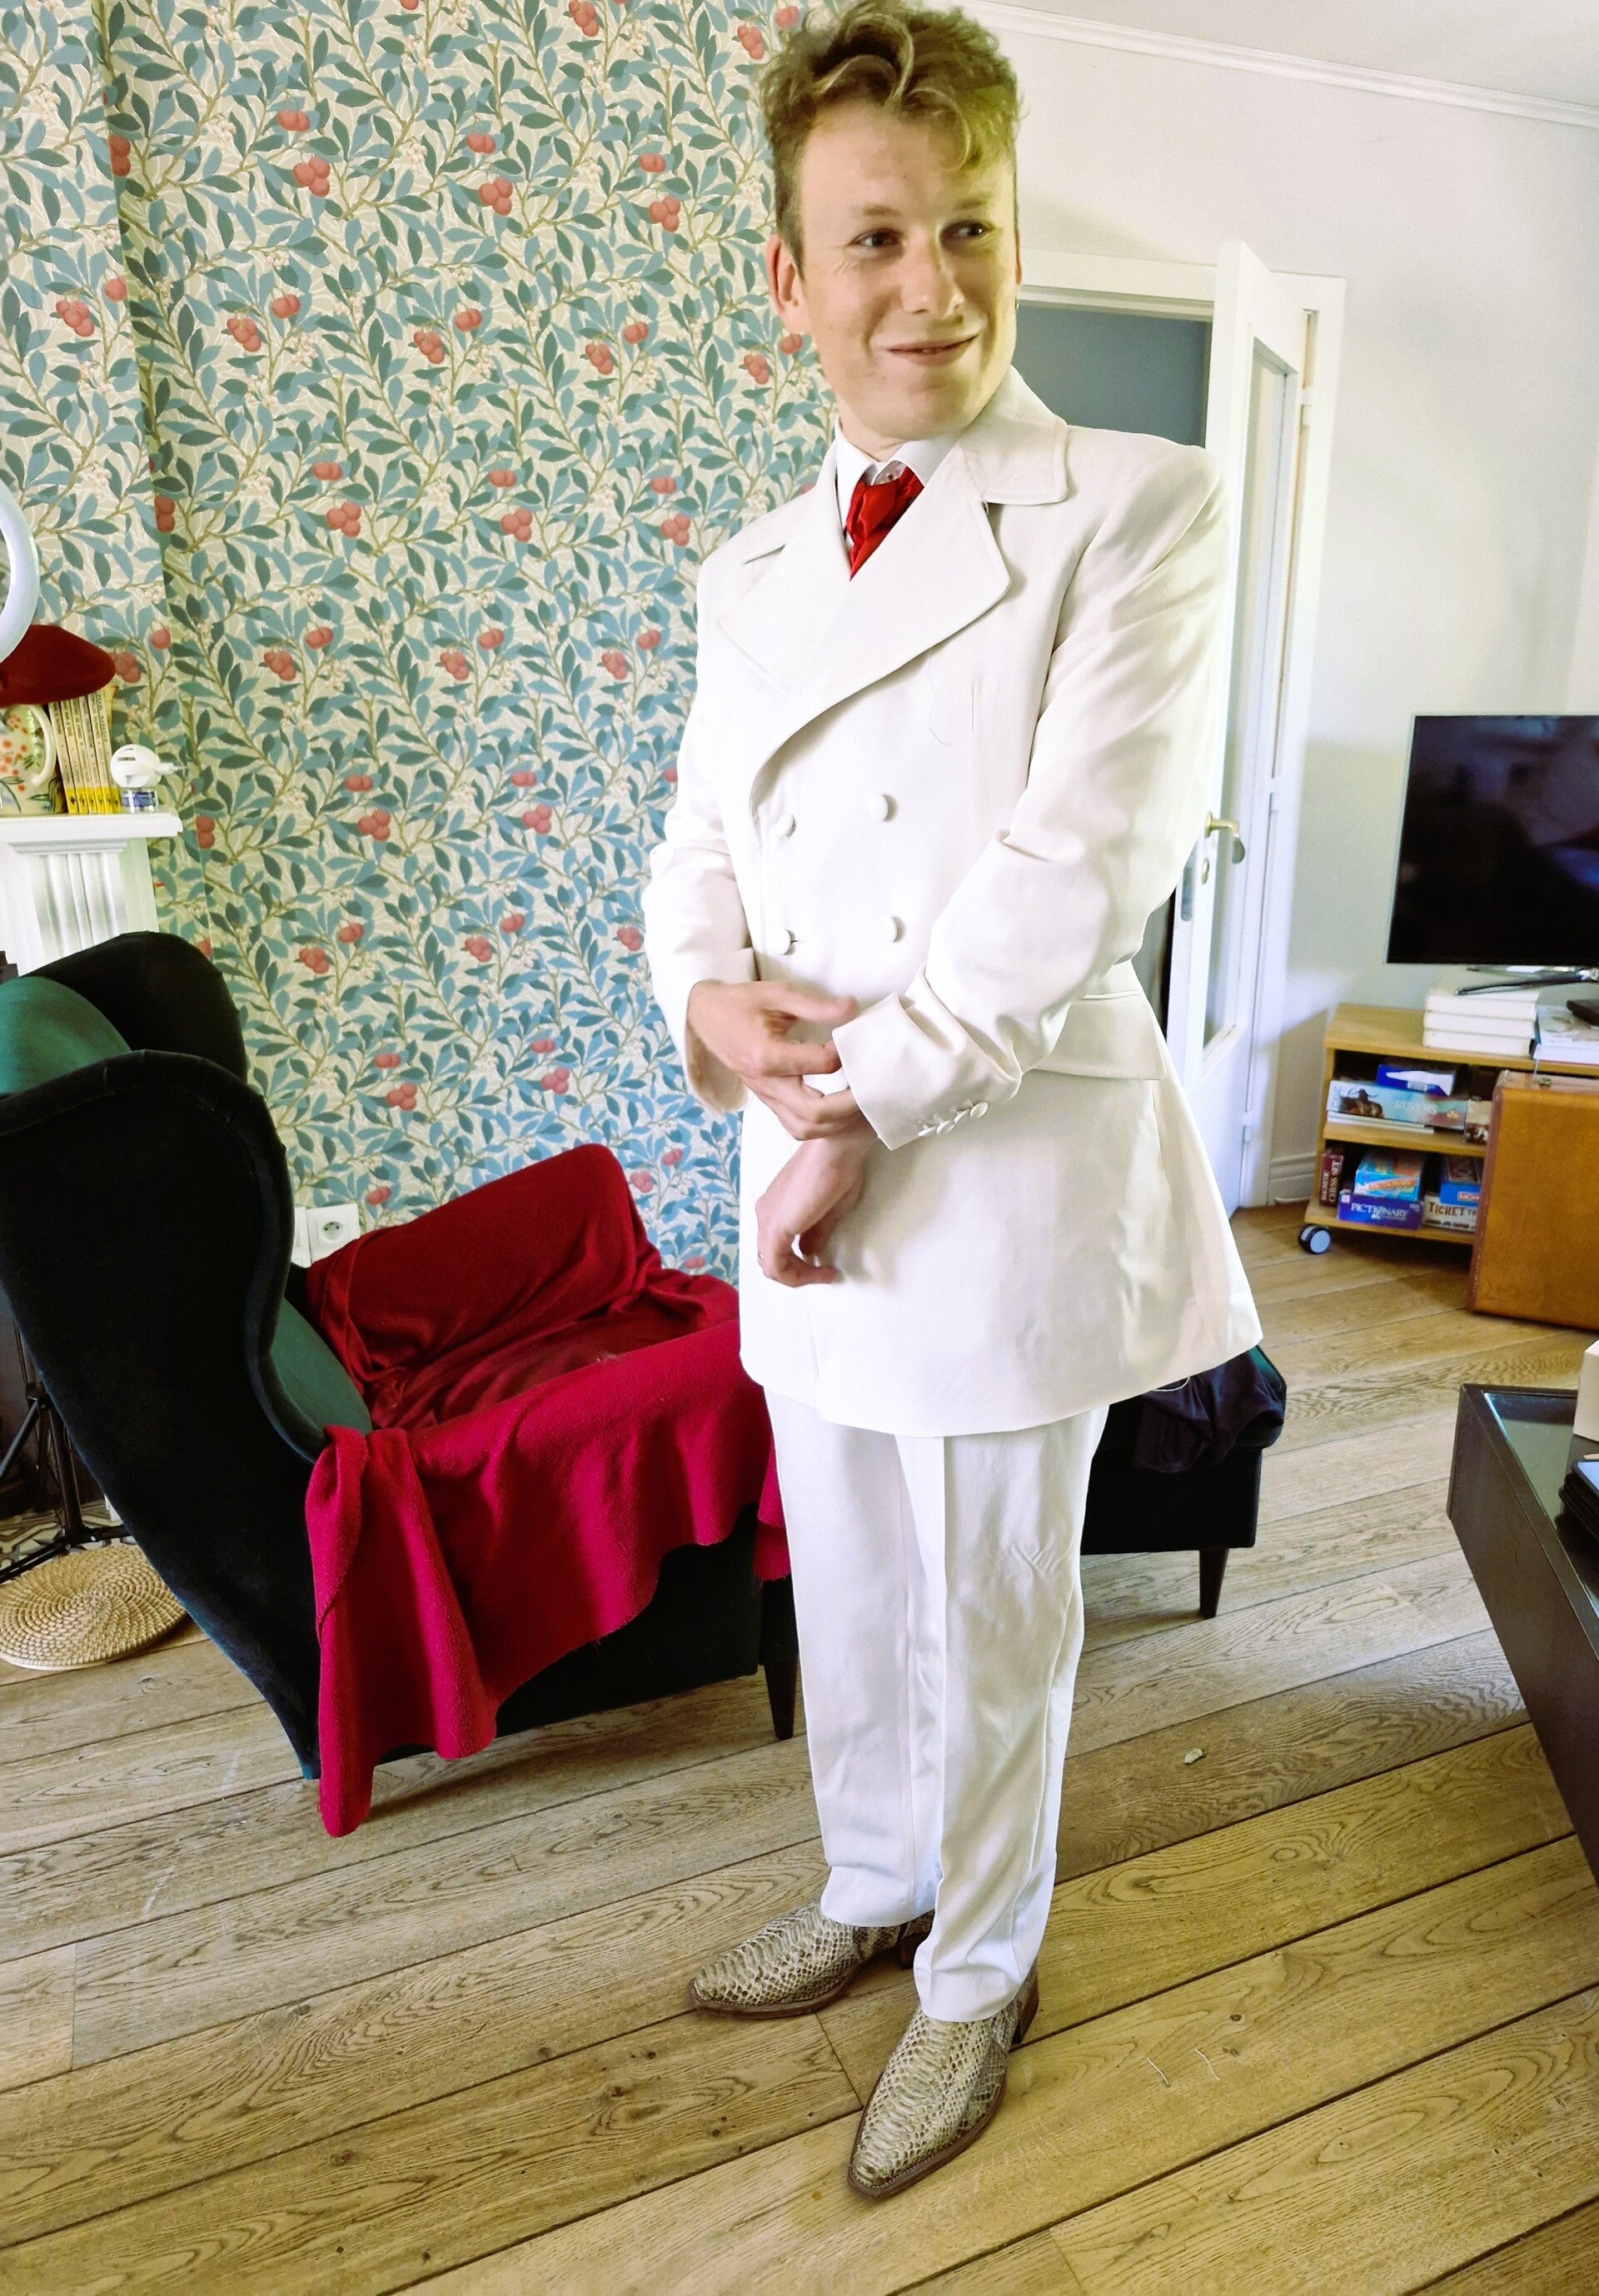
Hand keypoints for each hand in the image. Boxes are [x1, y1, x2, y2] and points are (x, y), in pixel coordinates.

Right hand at [688, 979, 865, 1140]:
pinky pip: (796, 1126)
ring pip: (806, 1128)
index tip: (854, 1039)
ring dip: (837, 1121)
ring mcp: (766, 1096)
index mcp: (767, 1055)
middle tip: (872, 1087)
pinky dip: (821, 1125)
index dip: (844, 1053)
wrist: (706, 1018)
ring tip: (859, 1101)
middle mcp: (766, 1083)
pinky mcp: (767, 1101)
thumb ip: (816, 1005)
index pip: (820, 1064)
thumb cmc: (741, 1003)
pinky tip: (838, 1109)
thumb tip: (852, 1009)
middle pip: (814, 1112)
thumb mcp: (778, 994)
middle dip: (849, 1105)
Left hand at [755, 1132, 872, 1287]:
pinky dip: (798, 1276)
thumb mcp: (828, 1209)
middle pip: (770, 1258)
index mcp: (774, 1206)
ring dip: (799, 1277)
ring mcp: (766, 1220)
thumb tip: (808, 1252)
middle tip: (825, 1271)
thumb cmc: (838, 1169)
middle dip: (797, 1272)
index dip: (799, 1263)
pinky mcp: (775, 1228)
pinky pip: (777, 1266)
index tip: (828, 1265)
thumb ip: (815, 1233)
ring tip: (826, 1273)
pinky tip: (823, 1271)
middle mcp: (764, 1213)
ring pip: (771, 1266)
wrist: (836, 1148)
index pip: (776, 1245)